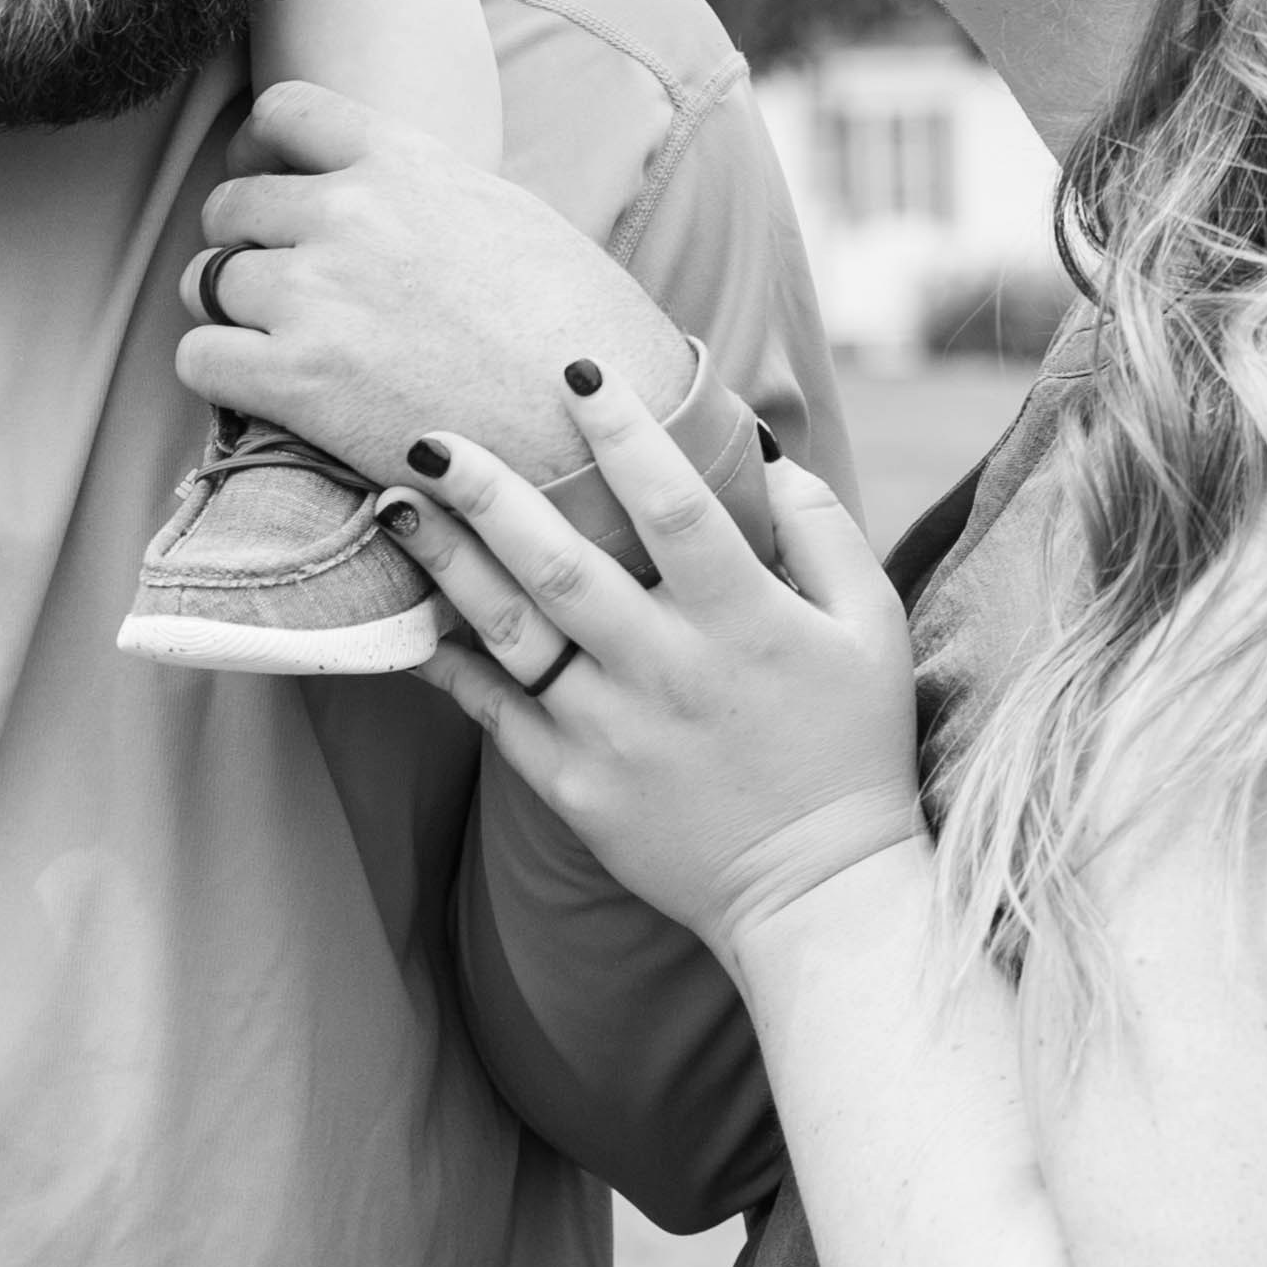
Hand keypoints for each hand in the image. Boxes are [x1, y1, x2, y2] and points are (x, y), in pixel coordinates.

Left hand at [175, 81, 694, 484]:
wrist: (597, 432)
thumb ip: (424, 188)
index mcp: (405, 158)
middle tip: (281, 286)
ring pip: (206, 279)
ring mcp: (317, 295)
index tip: (270, 184)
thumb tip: (377, 191)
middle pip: (231, 204)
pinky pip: (199, 357)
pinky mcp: (297, 381)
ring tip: (275, 342)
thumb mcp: (504, 213)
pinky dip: (218, 373)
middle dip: (244, 243)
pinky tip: (260, 390)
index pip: (282, 111)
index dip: (261, 150)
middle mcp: (350, 213)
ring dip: (231, 310)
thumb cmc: (574, 326)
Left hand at [383, 362, 924, 972]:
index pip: (674, 505)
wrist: (818, 897)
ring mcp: (614, 733)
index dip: (625, 432)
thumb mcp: (871, 626)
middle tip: (427, 436)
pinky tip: (411, 618)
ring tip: (396, 506)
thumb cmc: (850, 744)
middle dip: (488, 494)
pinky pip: (498, 716)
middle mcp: (667, 670)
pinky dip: (450, 667)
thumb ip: (818, 526)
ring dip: (449, 565)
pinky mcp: (577, 790)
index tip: (576, 370)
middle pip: (562, 566)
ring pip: (514, 634)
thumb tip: (757, 446)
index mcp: (742, 620)